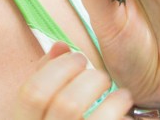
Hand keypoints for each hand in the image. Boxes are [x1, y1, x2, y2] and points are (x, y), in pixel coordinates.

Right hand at [14, 41, 133, 118]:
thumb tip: (62, 47)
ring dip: (115, 100)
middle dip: (90, 80)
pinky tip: (127, 112)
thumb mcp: (35, 111)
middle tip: (100, 76)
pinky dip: (124, 115)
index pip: (32, 93)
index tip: (76, 57)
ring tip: (122, 94)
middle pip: (67, 104)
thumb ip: (43, 78)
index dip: (58, 68)